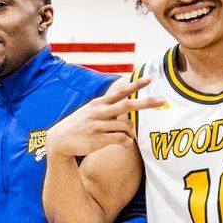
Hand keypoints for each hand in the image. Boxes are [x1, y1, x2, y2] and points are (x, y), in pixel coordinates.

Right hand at [44, 76, 162, 158]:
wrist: (59, 140)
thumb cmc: (78, 125)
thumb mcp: (90, 111)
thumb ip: (107, 107)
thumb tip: (124, 102)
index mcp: (99, 103)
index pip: (120, 91)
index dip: (136, 85)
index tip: (150, 78)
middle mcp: (100, 112)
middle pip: (128, 105)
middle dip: (147, 102)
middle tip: (163, 100)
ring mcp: (99, 126)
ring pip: (127, 126)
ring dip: (132, 132)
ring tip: (128, 136)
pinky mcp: (98, 139)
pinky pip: (122, 139)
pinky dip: (127, 141)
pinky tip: (124, 143)